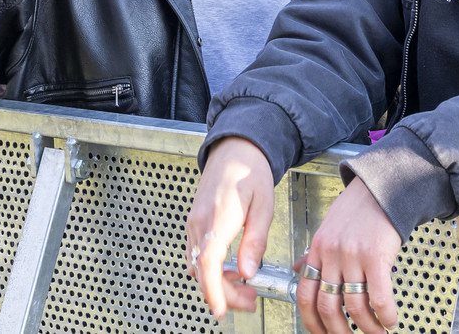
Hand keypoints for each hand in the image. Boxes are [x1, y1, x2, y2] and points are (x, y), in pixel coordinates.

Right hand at [187, 137, 275, 317]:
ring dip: (217, 283)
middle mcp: (200, 222)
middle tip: (249, 301)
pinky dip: (212, 270)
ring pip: (198, 266)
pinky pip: (198, 255)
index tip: (221, 309)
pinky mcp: (195, 223)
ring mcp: (194, 223)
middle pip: (202, 271)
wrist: (235, 149)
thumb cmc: (250, 171)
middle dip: (223, 293)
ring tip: (244, 288)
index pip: (208, 262)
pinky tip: (232, 270)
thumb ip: (255, 241)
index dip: (214, 290)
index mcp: (218, 217)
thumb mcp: (263, 206)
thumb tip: (248, 273)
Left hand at [297, 177, 401, 333]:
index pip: (304, 294)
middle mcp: (331, 254)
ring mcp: (352, 256)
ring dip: (366, 328)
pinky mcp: (376, 256)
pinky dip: (385, 315)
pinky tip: (390, 319)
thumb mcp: (328, 228)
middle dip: (338, 332)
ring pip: (353, 306)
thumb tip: (299, 270)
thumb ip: (314, 253)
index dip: (312, 322)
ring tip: (377, 332)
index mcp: (317, 250)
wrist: (383, 186)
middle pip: (327, 306)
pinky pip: (378, 296)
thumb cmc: (358, 208)